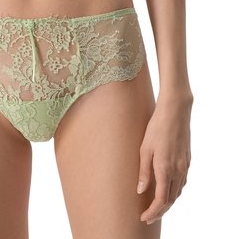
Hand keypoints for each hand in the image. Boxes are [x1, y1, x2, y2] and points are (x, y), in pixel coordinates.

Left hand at [137, 92, 192, 224]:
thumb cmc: (156, 127)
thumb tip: (140, 191)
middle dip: (160, 211)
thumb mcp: (145, 149)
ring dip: (168, 202)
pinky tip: (167, 188)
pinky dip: (174, 191)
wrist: (175, 111)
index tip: (143, 217)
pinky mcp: (187, 160)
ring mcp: (184, 166)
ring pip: (178, 192)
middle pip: (171, 200)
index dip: (153, 212)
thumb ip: (144, 172)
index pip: (161, 200)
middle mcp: (178, 171)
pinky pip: (182, 182)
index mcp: (166, 170)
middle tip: (148, 216)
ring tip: (156, 206)